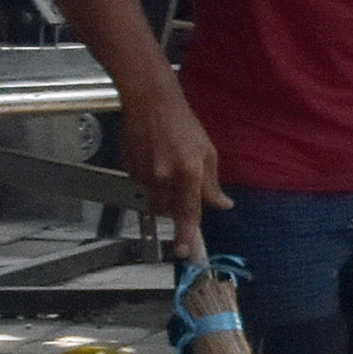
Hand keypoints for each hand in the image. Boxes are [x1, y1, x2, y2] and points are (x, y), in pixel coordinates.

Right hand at [123, 90, 229, 252]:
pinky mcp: (130, 168)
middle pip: (169, 210)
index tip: (184, 252)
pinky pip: (142, 185)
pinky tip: (154, 158)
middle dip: (176, 206)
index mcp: (188, 172)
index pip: (188, 212)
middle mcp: (164, 176)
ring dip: (163, 192)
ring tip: (167, 165)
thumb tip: (222, 204)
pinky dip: (150, 179)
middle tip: (181, 184)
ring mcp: (144, 173)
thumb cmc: (182, 123)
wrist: (150, 102)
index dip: (186, 234)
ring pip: (154, 199)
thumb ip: (212, 184)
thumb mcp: (207, 152)